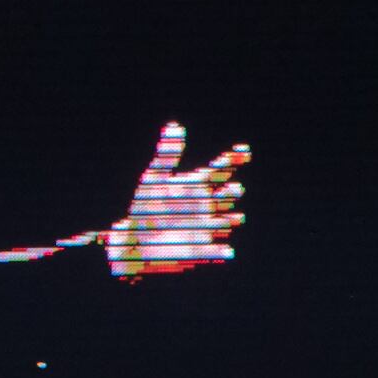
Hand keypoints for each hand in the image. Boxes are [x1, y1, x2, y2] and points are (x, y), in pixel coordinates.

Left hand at [103, 122, 246, 278]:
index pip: (219, 170)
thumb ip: (167, 154)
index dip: (232, 159)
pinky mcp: (200, 248)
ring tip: (236, 217)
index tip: (243, 151)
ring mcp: (205, 225)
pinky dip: (221, 252)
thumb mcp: (153, 178)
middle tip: (233, 188)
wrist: (134, 238)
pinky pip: (214, 251)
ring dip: (232, 219)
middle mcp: (205, 203)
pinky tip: (227, 252)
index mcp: (196, 185)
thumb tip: (176, 126)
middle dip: (232, 191)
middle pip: (226, 194)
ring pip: (225, 220)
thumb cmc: (144, 206)